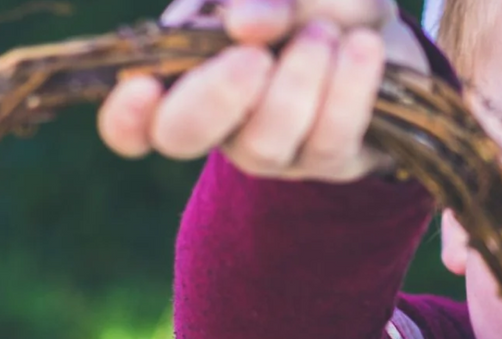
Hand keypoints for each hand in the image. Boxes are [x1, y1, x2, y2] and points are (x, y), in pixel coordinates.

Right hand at [98, 0, 430, 181]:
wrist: (377, 27)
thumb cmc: (309, 3)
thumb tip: (245, 24)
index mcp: (186, 77)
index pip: (132, 122)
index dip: (124, 117)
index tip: (142, 85)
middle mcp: (220, 124)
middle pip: (183, 136)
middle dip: (214, 96)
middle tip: (254, 55)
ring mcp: (275, 151)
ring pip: (265, 141)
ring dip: (296, 80)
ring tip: (324, 32)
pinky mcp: (331, 160)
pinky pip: (332, 136)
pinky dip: (349, 87)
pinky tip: (362, 47)